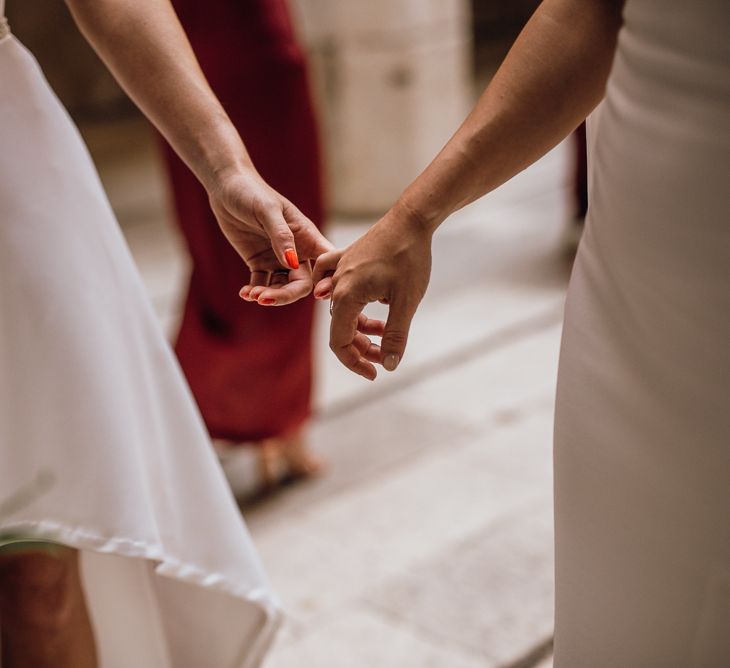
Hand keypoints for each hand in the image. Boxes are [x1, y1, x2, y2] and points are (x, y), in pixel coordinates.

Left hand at [208, 168, 333, 304]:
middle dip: (286, 294)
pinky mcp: (259, 262)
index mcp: (307, 237)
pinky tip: (245, 293)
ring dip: (269, 295)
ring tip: (252, 293)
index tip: (319, 294)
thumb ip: (281, 236)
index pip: (326, 264)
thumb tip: (292, 262)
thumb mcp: (268, 210)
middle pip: (302, 283)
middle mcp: (297, 251)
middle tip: (265, 297)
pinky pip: (261, 284)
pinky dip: (254, 291)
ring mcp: (278, 259)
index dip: (327, 281)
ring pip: (281, 288)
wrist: (226, 186)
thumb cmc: (251, 191)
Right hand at [312, 204, 432, 379]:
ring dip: (361, 327)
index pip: (339, 342)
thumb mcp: (407, 302)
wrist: (412, 219)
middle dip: (362, 347)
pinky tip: (361, 304)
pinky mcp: (348, 258)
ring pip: (342, 309)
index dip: (355, 363)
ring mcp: (340, 270)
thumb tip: (389, 365)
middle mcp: (337, 284)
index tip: (375, 373)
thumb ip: (396, 335)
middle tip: (387, 354)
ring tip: (387, 330)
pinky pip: (335, 282)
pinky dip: (345, 299)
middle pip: (341, 328)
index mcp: (347, 296)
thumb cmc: (410, 258)